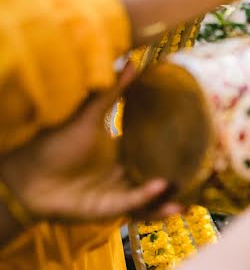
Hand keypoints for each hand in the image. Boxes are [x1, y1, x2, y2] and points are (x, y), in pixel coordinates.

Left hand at [0, 65, 181, 225]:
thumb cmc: (54, 145)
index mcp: (122, 153)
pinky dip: (147, 196)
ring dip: (168, 200)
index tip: (197, 140)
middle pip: (157, 179)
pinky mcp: (107, 207)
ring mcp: (117, 192)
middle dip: (178, 182)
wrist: (25, 175)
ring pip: (150, 198)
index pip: (153, 151)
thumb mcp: (88, 117)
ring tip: (189, 197)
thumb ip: (111, 94)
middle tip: (204, 177)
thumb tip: (131, 63)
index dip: (173, 150)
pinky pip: (132, 203)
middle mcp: (123, 174)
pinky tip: (161, 187)